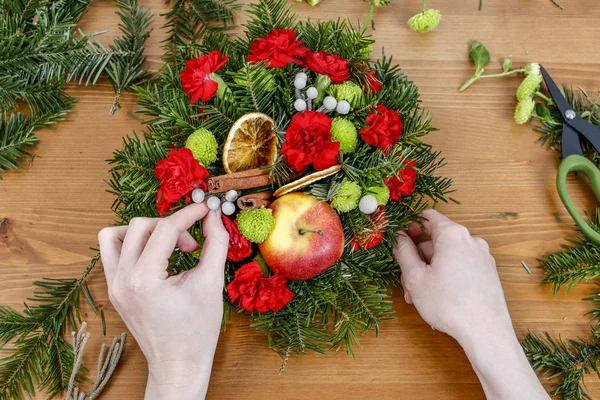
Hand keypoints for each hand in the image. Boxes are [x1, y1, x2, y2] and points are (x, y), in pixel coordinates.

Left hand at [98, 204, 228, 399]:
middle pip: (139, 226)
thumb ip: (216, 243)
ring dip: (143, 231)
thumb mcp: (211, 282)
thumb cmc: (197, 330)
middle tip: (192, 243)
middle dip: (170, 226)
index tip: (206, 209)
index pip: (164, 229)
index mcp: (144, 280)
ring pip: (114, 235)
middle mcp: (121, 280)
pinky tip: (156, 256)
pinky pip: (112, 254)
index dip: (188, 214)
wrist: (179, 364)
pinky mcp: (114, 290)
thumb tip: (214, 215)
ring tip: (167, 244)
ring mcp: (113, 286)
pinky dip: (132, 245)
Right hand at [394, 209, 548, 399]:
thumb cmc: (448, 303)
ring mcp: (482, 257)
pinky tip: (437, 298)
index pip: (427, 217)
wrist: (485, 332)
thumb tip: (399, 238)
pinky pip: (460, 267)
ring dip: (429, 272)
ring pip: (447, 257)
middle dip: (417, 260)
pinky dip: (446, 277)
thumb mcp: (416, 277)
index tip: (398, 241)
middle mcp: (471, 240)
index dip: (409, 226)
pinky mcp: (488, 273)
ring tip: (419, 297)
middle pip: (436, 242)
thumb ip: (404, 251)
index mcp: (453, 235)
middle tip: (406, 282)